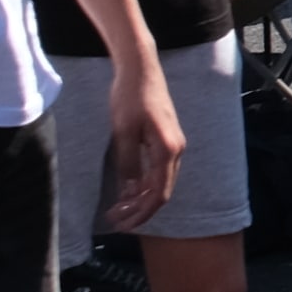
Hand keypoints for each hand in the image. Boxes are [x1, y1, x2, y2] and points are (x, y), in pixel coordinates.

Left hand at [98, 43, 181, 232]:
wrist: (141, 68)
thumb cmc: (130, 96)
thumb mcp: (123, 131)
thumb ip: (128, 162)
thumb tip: (129, 190)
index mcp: (167, 150)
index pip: (158, 194)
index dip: (141, 213)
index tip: (122, 224)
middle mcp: (176, 150)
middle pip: (161, 192)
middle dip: (139, 210)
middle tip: (115, 220)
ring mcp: (173, 145)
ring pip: (160, 183)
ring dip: (140, 199)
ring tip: (118, 209)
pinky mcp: (166, 140)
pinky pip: (158, 171)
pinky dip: (144, 185)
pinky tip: (127, 190)